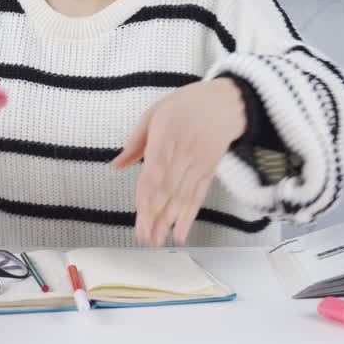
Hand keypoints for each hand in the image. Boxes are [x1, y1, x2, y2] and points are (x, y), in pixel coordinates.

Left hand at [111, 78, 246, 245]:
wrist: (227, 103)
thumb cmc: (187, 105)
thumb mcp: (155, 112)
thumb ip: (135, 142)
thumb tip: (116, 165)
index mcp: (168, 134)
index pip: (157, 167)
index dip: (151, 190)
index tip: (142, 210)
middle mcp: (185, 153)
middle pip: (169, 188)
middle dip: (156, 215)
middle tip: (144, 237)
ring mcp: (198, 164)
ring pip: (182, 197)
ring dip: (169, 221)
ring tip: (156, 241)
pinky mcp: (208, 172)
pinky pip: (198, 197)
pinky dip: (189, 217)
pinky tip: (180, 233)